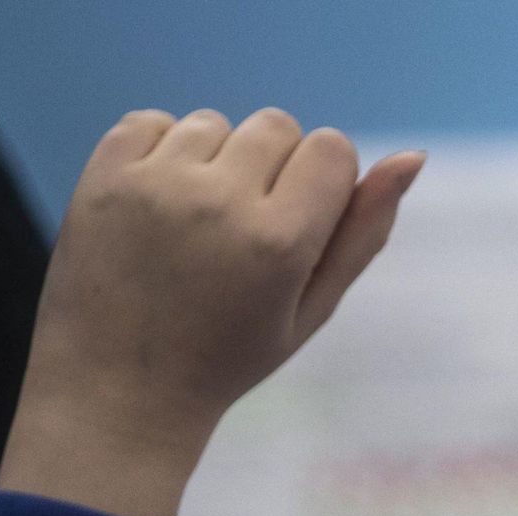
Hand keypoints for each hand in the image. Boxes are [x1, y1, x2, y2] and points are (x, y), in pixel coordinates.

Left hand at [0, 108, 425, 515]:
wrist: (119, 392)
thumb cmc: (228, 358)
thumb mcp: (312, 309)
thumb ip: (363, 234)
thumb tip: (412, 155)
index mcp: (281, 241)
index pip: (332, 148)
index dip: (322, 182)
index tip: (296, 227)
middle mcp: (220, 202)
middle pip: (277, 126)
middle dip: (272, 167)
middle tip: (242, 233)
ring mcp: (156, 185)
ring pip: (214, 122)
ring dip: (215, 160)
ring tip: (195, 226)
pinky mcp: (105, 176)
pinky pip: (152, 122)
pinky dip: (160, 153)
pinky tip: (157, 207)